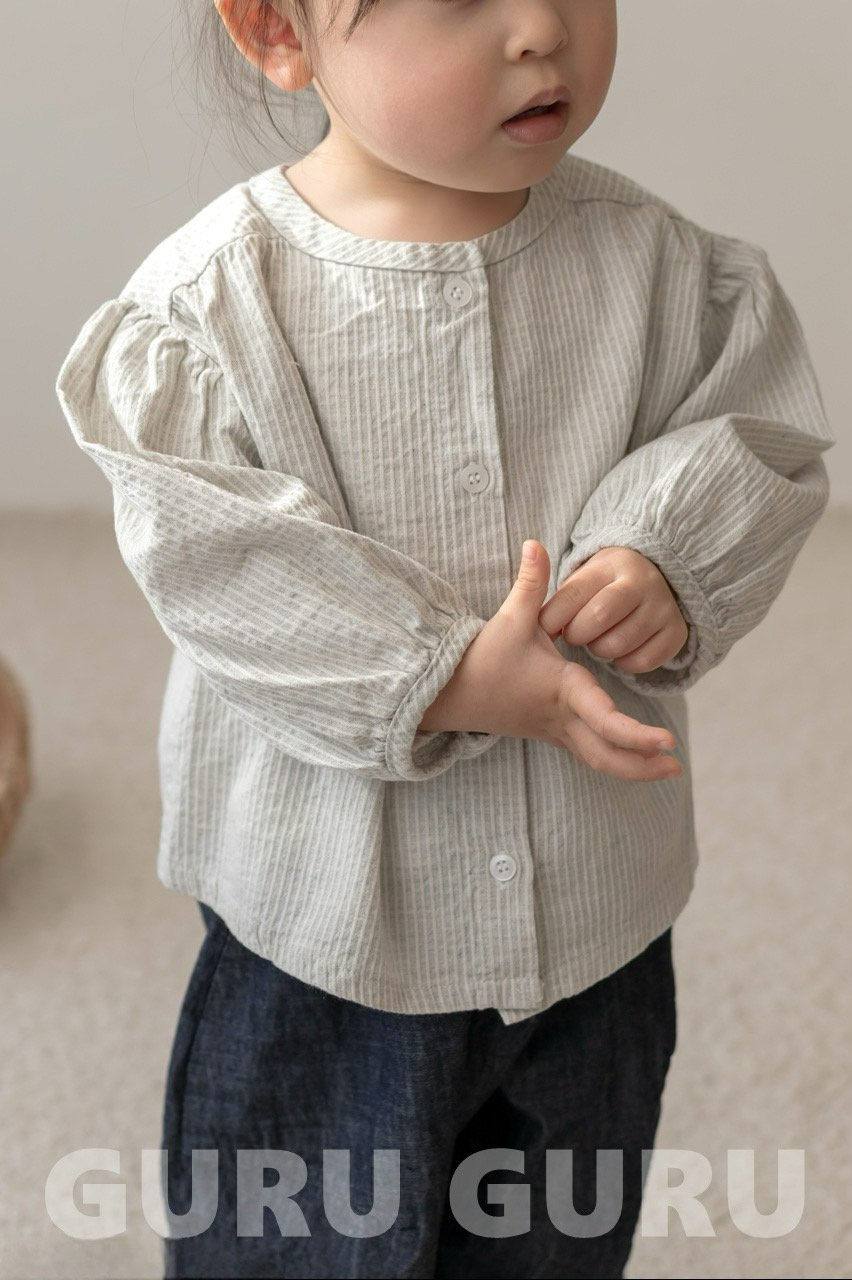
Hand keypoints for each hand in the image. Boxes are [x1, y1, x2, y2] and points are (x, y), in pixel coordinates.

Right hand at [419, 541, 680, 781]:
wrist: (450, 693)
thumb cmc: (483, 658)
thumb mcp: (509, 618)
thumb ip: (530, 582)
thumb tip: (535, 542)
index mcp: (561, 691)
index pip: (604, 720)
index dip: (637, 734)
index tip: (667, 740)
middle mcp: (562, 718)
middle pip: (607, 757)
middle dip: (643, 766)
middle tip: (676, 767)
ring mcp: (555, 732)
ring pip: (599, 762)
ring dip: (634, 769)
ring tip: (668, 769)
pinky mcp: (550, 734)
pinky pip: (589, 754)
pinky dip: (615, 759)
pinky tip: (635, 758)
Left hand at [537, 547, 688, 673]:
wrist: (648, 583)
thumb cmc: (601, 589)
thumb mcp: (579, 580)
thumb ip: (555, 594)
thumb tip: (535, 594)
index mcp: (611, 565)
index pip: (573, 595)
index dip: (553, 618)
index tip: (545, 628)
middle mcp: (642, 582)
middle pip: (598, 618)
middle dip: (577, 634)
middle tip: (574, 635)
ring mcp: (663, 607)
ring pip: (618, 645)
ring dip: (598, 650)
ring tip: (596, 640)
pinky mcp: (677, 632)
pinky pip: (642, 662)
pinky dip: (623, 663)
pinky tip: (618, 651)